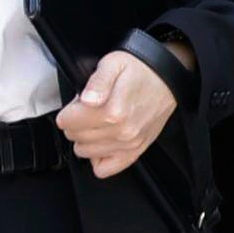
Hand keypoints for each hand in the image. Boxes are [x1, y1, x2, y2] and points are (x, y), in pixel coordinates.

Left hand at [56, 50, 179, 181]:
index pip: (66, 122)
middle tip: (91, 110)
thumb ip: (97, 81)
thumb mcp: (114, 63)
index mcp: (112, 111)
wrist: (167, 78)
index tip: (81, 102)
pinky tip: (103, 142)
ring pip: (85, 152)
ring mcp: (129, 144)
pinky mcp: (136, 151)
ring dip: (86, 138)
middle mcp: (121, 132)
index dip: (70, 109)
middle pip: (74, 137)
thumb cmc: (140, 70)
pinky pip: (105, 169)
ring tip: (99, 122)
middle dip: (77, 122)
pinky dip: (98, 158)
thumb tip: (86, 100)